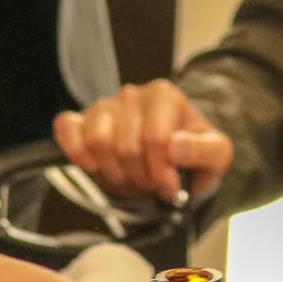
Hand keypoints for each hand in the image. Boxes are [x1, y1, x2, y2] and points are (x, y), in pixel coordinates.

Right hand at [53, 79, 234, 202]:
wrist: (173, 155)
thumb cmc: (194, 153)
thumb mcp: (216, 156)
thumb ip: (202, 150)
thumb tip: (175, 147)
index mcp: (164, 95)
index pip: (155, 138)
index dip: (161, 172)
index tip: (170, 187)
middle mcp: (131, 94)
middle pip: (125, 146)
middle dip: (139, 177)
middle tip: (150, 185)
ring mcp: (103, 106)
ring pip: (97, 142)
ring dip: (114, 173)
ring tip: (130, 178)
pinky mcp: (80, 119)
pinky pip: (67, 129)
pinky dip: (78, 154)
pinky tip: (96, 168)